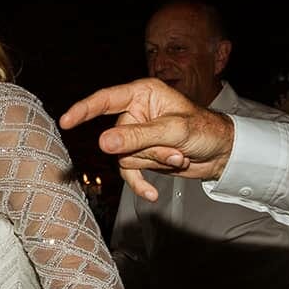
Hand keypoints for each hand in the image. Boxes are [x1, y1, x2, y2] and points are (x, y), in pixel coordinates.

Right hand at [58, 78, 236, 202]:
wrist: (222, 153)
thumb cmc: (205, 130)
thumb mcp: (173, 131)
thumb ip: (137, 136)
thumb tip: (103, 142)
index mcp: (142, 94)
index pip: (106, 100)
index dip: (84, 110)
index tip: (66, 121)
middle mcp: (136, 113)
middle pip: (117, 138)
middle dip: (146, 149)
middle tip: (176, 150)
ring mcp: (137, 136)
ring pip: (124, 157)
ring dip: (152, 162)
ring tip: (178, 157)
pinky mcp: (142, 156)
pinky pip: (129, 172)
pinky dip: (140, 183)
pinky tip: (151, 194)